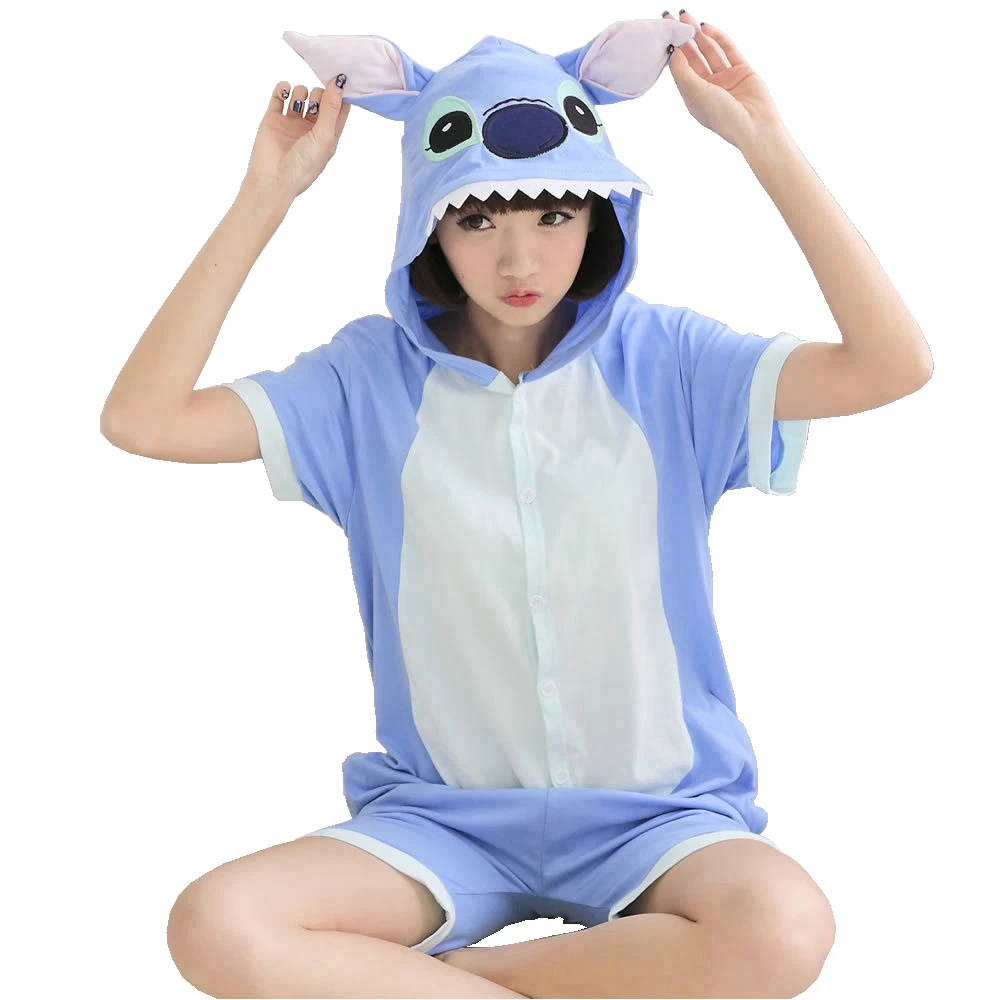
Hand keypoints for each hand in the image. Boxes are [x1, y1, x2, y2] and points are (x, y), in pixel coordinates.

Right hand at [242, 78, 351, 200]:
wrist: (273, 178)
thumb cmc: (304, 164)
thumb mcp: (325, 136)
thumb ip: (331, 108)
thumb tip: (339, 81)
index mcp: (328, 135)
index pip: (339, 108)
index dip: (341, 94)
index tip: (341, 79)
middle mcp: (311, 127)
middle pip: (319, 97)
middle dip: (318, 94)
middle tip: (313, 104)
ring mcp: (292, 122)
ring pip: (300, 93)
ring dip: (300, 92)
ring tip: (296, 105)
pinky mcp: (274, 118)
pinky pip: (279, 94)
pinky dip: (282, 88)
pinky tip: (284, 93)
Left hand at [661, 11, 787, 150]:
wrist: (756, 127)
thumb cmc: (724, 118)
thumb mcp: (697, 95)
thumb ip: (683, 73)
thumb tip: (673, 52)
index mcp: (693, 97)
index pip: (679, 69)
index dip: (672, 50)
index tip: (663, 32)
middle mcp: (707, 87)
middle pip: (692, 57)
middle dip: (682, 37)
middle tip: (671, 17)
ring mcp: (725, 78)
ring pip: (709, 51)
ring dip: (698, 34)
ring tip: (687, 16)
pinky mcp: (741, 70)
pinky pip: (727, 50)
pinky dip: (718, 38)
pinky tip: (707, 27)